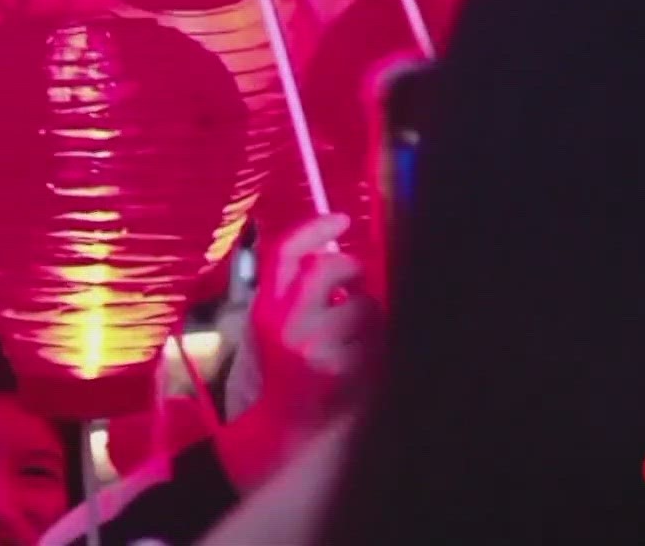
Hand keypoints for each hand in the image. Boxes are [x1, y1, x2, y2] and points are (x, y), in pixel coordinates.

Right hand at [250, 213, 377, 428]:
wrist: (283, 424)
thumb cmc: (286, 365)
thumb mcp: (274, 322)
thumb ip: (294, 288)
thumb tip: (332, 251)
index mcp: (265, 307)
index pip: (284, 252)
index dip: (313, 228)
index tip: (341, 219)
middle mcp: (284, 323)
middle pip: (327, 268)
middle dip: (352, 269)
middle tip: (356, 282)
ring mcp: (313, 347)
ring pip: (363, 305)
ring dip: (371, 313)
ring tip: (360, 331)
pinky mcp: (340, 370)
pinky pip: (378, 340)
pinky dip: (379, 344)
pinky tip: (364, 357)